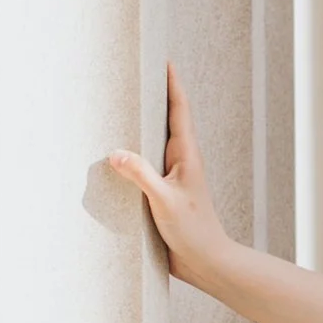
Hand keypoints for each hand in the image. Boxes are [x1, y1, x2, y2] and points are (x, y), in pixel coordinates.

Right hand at [107, 66, 231, 287]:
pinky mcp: (163, 194)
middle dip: (155, 96)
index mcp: (186, 155)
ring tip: (124, 104)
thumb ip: (141, 176)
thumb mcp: (165, 202)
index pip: (179, 110)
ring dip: (142, 125)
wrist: (207, 263)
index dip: (172, 84)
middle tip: (139, 72)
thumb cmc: (194, 231)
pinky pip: (145, 167)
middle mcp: (180, 161)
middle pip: (166, 120)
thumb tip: (115, 151)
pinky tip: (118, 155)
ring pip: (154, 143)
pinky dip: (133, 155)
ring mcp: (172, 177)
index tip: (164, 59)